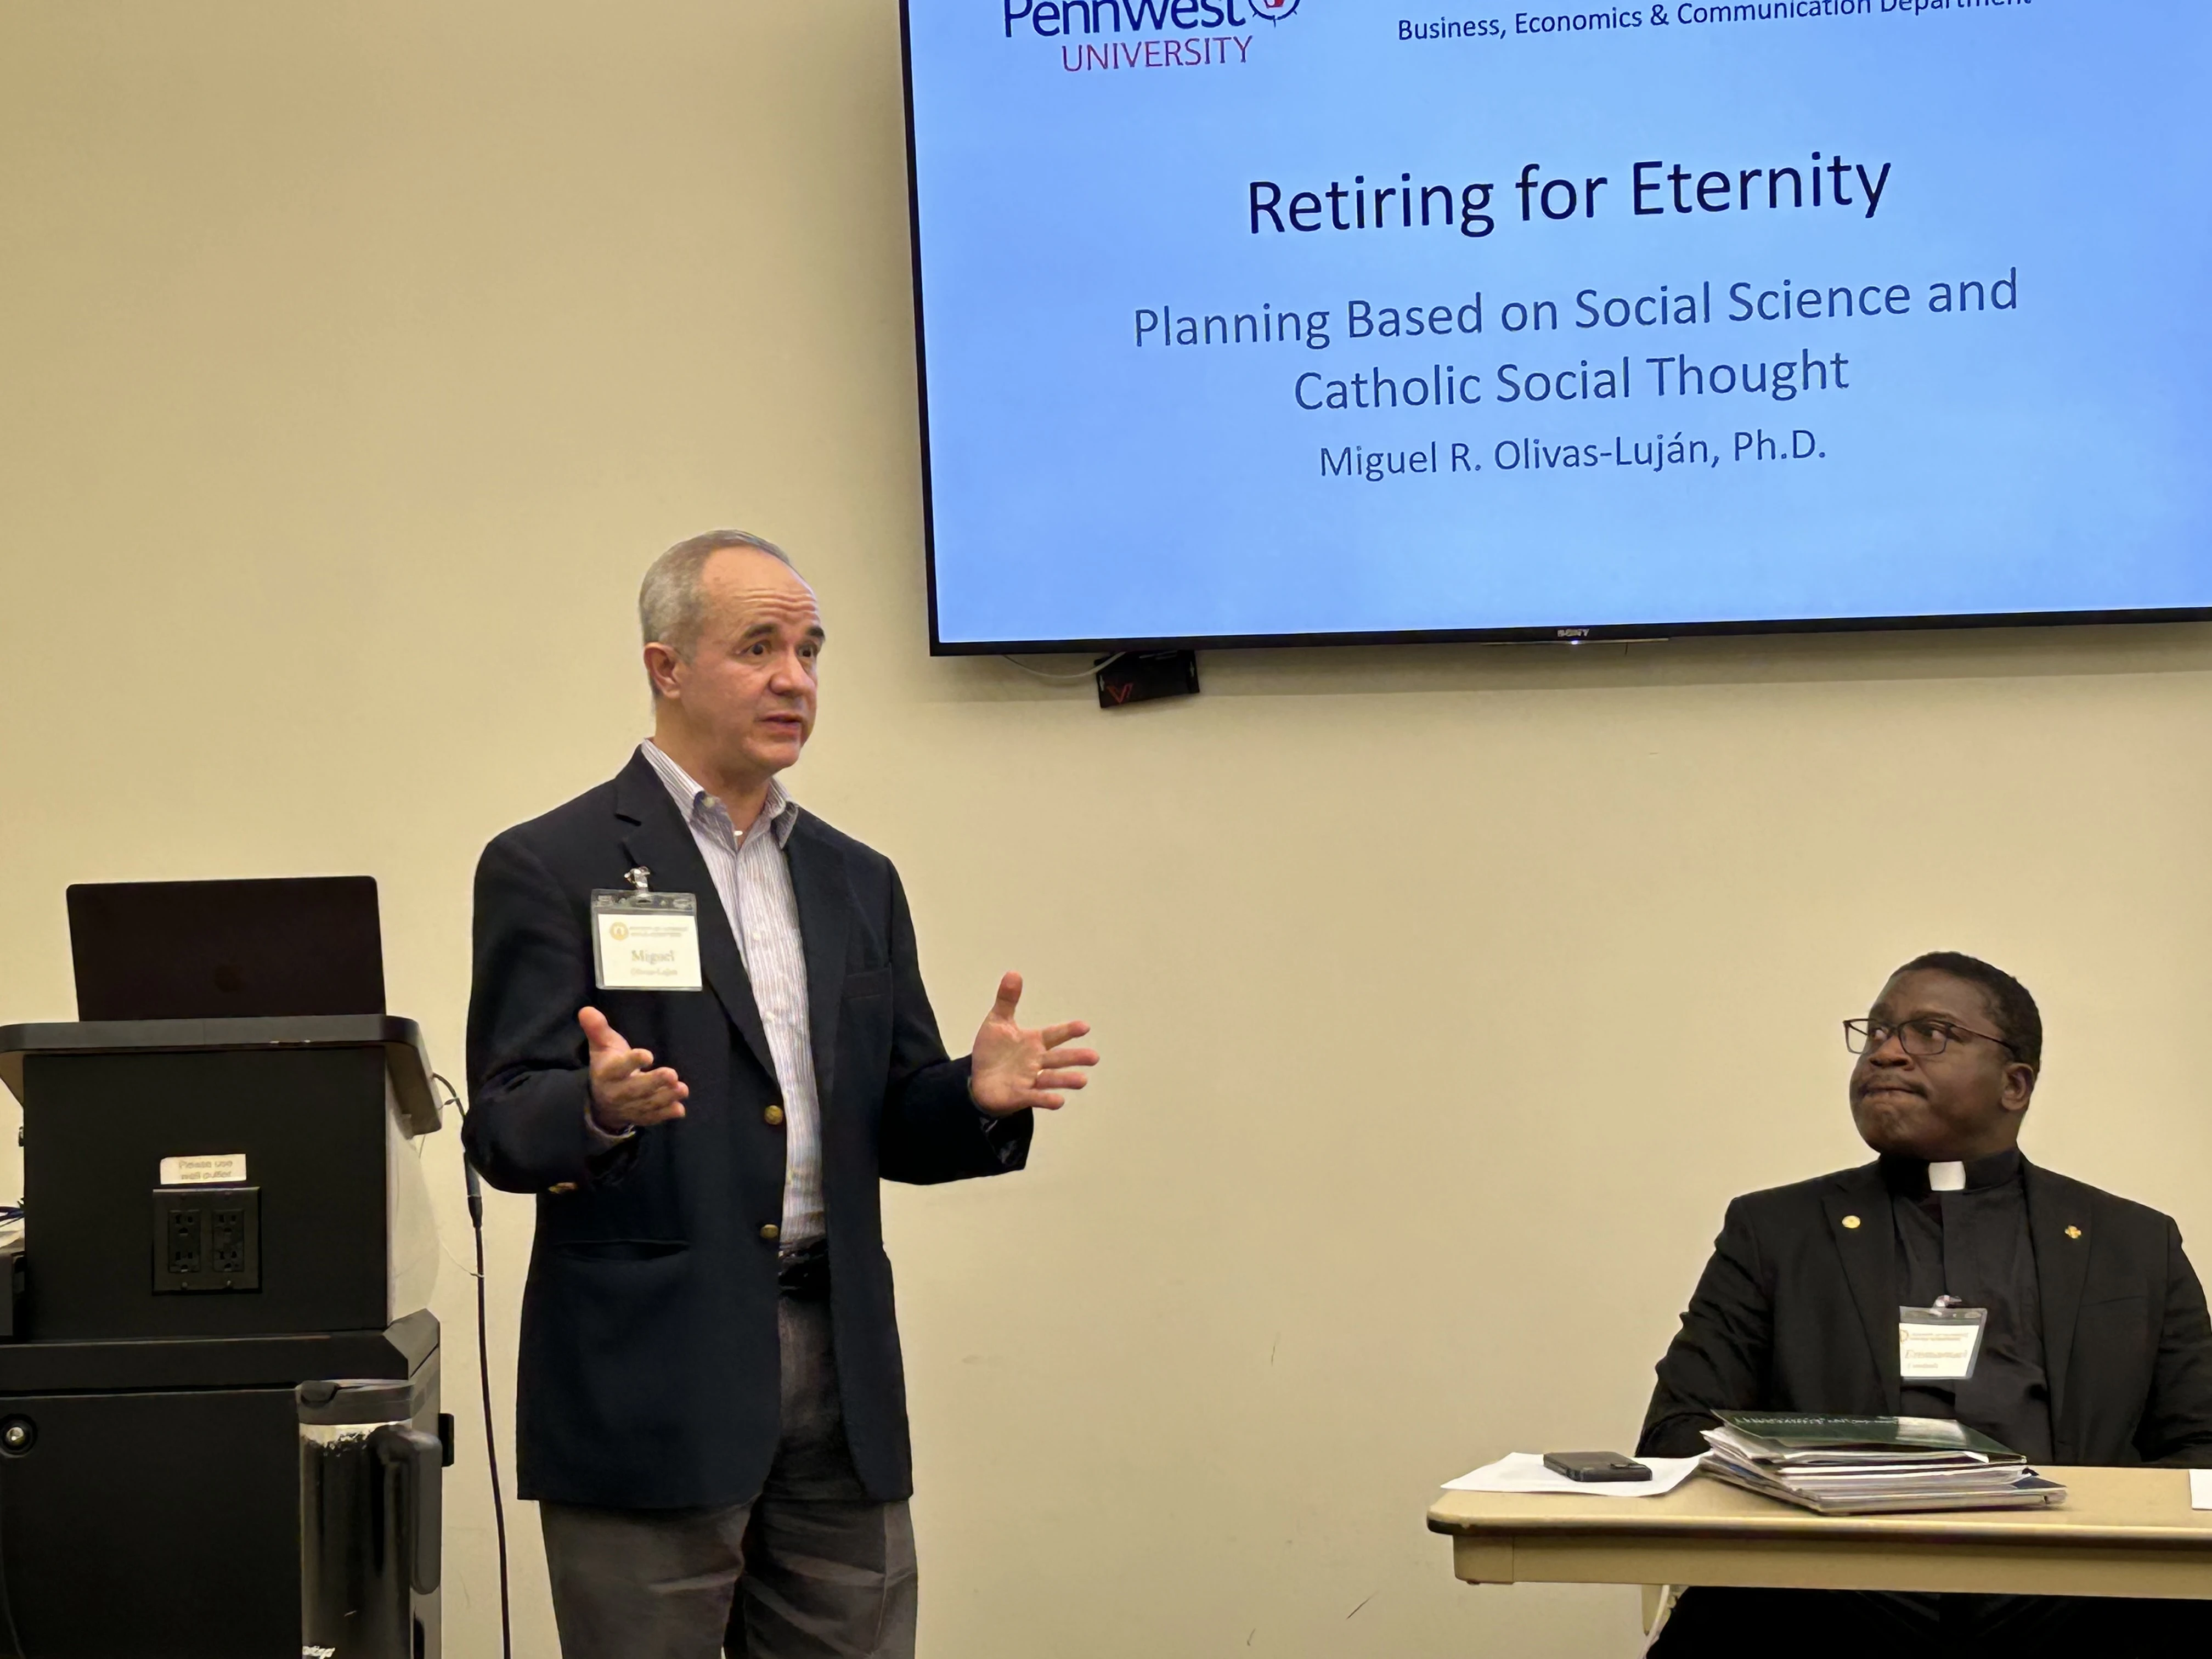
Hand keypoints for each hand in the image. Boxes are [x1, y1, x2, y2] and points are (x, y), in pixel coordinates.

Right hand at [579, 1006, 688, 1132]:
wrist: (601, 1103)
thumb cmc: (607, 1066)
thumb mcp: (601, 1046)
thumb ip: (597, 1029)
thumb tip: (586, 1010)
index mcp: (608, 1073)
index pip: (619, 1067)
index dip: (632, 1062)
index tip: (647, 1055)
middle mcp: (618, 1092)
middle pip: (636, 1089)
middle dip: (654, 1082)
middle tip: (672, 1074)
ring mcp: (630, 1107)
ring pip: (647, 1103)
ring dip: (665, 1097)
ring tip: (682, 1089)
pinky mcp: (640, 1116)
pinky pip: (652, 1118)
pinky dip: (665, 1115)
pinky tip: (679, 1109)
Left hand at [968, 971, 1097, 1116]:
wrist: (978, 1080)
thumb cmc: (993, 1051)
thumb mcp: (997, 1022)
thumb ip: (1007, 1000)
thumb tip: (1013, 973)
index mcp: (1034, 1042)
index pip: (1054, 1035)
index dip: (1068, 1031)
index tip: (1084, 1027)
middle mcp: (1036, 1061)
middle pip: (1058, 1059)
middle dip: (1075, 1058)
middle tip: (1094, 1057)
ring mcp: (1030, 1079)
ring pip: (1051, 1079)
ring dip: (1066, 1080)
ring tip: (1082, 1080)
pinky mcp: (1020, 1095)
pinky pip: (1035, 1097)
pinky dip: (1046, 1099)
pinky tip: (1059, 1101)